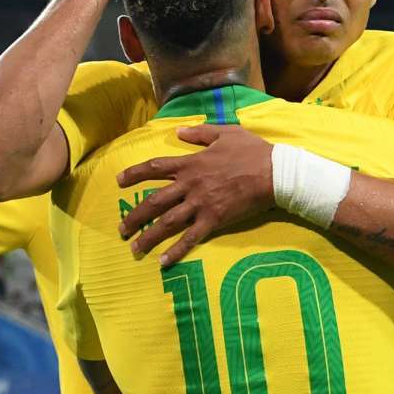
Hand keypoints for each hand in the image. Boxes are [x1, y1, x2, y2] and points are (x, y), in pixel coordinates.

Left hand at [117, 125, 273, 265]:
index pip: (155, 168)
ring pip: (167, 222)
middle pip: (154, 201)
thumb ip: (199, 132)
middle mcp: (190, 185)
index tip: (118, 182)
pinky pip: (191, 238)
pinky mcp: (214, 220)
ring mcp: (201, 204)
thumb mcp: (225, 132)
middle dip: (135, 216)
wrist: (275, 173)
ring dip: (149, 237)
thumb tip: (178, 130)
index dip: (134, 174)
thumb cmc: (252, 151)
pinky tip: (164, 262)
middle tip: (122, 228)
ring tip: (135, 248)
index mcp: (191, 164)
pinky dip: (176, 251)